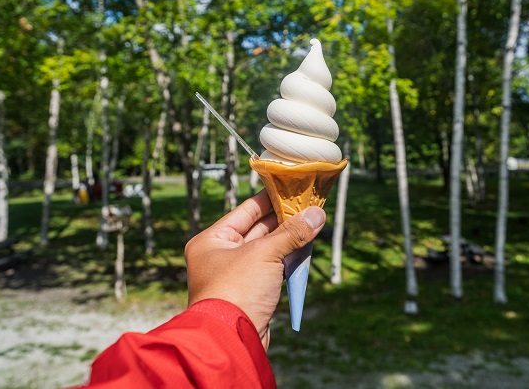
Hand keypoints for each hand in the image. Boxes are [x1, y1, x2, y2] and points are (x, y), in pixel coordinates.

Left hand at [185, 189, 325, 348]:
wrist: (230, 340)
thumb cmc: (236, 291)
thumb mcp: (265, 254)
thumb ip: (292, 232)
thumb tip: (317, 213)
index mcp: (211, 240)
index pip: (245, 210)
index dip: (270, 198)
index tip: (292, 187)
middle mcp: (220, 255)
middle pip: (257, 229)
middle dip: (284, 218)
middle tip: (309, 205)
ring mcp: (235, 275)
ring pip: (267, 249)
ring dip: (289, 238)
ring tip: (313, 222)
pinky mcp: (250, 292)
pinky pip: (272, 267)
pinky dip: (288, 258)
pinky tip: (305, 247)